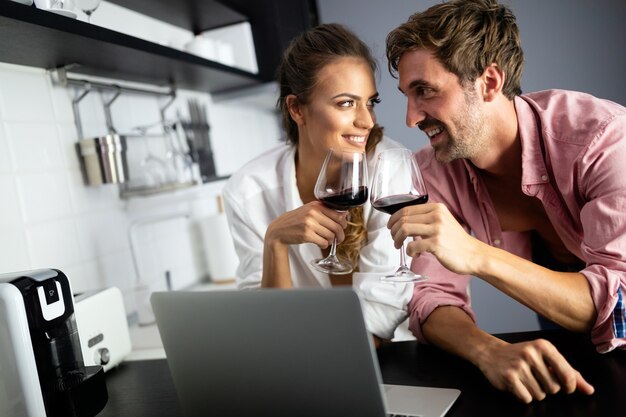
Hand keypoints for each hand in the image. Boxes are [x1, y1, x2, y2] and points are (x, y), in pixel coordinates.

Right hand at [265, 201, 347, 248]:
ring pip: (331, 235)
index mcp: (316, 205)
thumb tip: (345, 215)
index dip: (344, 223)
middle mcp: (313, 213)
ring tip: (327, 241)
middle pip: (337, 226)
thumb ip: (325, 211)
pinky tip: (321, 244)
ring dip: (331, 241)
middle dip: (340, 235)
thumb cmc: (296, 220)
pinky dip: (324, 245)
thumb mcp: (309, 210)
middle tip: (339, 239)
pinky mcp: (306, 235)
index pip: (339, 214)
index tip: (343, 227)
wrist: (279, 229)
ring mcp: (309, 224)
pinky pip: (323, 242)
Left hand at [387, 202, 482, 274]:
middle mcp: (437, 216)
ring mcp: (437, 229)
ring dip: (397, 239)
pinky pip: (413, 245)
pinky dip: (409, 251)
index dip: (394, 218)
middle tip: (394, 239)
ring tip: (399, 246)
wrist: (474, 255)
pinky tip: (414, 254)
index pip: (407, 209)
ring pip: (405, 229)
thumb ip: (427, 219)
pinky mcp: (436, 244)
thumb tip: (404, 222)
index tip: (390, 226)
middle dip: (393, 230)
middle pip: (403, 219)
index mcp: (437, 208)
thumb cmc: (456, 241)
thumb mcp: (443, 222)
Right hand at [478, 339, 594, 402]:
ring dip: (534, 392)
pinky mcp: (509, 377)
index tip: (564, 386)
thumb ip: (569, 373)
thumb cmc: (522, 356)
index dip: (569, 386)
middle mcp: (531, 353)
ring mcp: (519, 365)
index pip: (568, 375)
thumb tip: (589, 390)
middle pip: (554, 388)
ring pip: (540, 395)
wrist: (491, 353)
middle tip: (535, 377)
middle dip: (547, 387)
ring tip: (525, 380)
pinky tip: (517, 384)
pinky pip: (527, 398)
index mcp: (544, 346)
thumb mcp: (546, 358)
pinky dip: (523, 396)